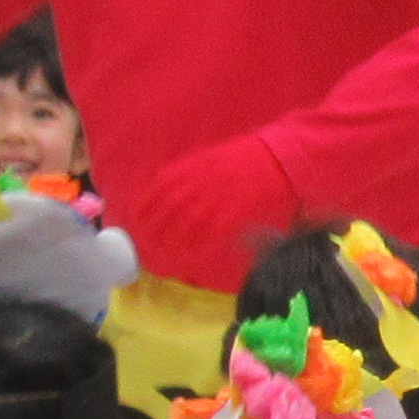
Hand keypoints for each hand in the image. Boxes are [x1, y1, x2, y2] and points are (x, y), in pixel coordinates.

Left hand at [117, 134, 299, 287]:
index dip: (142, 211)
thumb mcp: (211, 158)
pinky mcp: (231, 215)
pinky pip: (208, 237)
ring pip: (182, 229)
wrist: (281, 160)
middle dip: (153, 234)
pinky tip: (193, 259)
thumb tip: (166, 195)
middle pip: (164, 214)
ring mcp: (213, 200)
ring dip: (171, 246)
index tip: (136, 226)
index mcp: (190, 168)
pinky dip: (198, 250)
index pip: (155, 192)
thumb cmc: (248, 160)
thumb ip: (188, 174)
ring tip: (166, 260)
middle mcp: (196, 184)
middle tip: (148, 250)